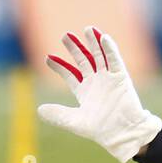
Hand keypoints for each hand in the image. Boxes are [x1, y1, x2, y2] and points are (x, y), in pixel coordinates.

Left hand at [37, 26, 161, 162]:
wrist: (123, 133)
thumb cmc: (101, 130)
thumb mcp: (74, 122)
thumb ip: (57, 115)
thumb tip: (39, 110)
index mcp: (84, 92)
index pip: (70, 74)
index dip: (60, 66)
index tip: (48, 58)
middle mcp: (96, 83)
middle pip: (84, 60)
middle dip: (75, 48)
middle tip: (65, 36)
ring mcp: (109, 79)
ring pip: (100, 56)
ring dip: (94, 43)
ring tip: (87, 29)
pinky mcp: (121, 78)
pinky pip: (115, 60)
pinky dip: (110, 49)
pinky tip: (103, 37)